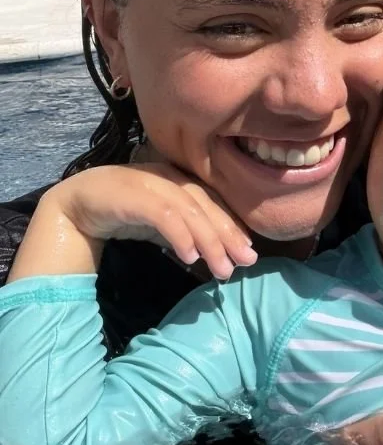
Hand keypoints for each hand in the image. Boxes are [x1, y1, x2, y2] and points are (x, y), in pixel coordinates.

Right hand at [9, 163, 256, 281]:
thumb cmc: (120, 213)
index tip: (250, 251)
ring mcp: (150, 181)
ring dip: (210, 240)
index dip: (233, 225)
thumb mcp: (158, 224)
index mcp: (177, 179)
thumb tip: (211, 254)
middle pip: (206, 204)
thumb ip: (182, 233)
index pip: (213, 202)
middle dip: (228, 234)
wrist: (71, 207)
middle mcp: (168, 176)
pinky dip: (180, 235)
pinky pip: (162, 214)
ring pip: (189, 210)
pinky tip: (190, 258)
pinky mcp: (132, 194)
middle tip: (246, 262)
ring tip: (223, 269)